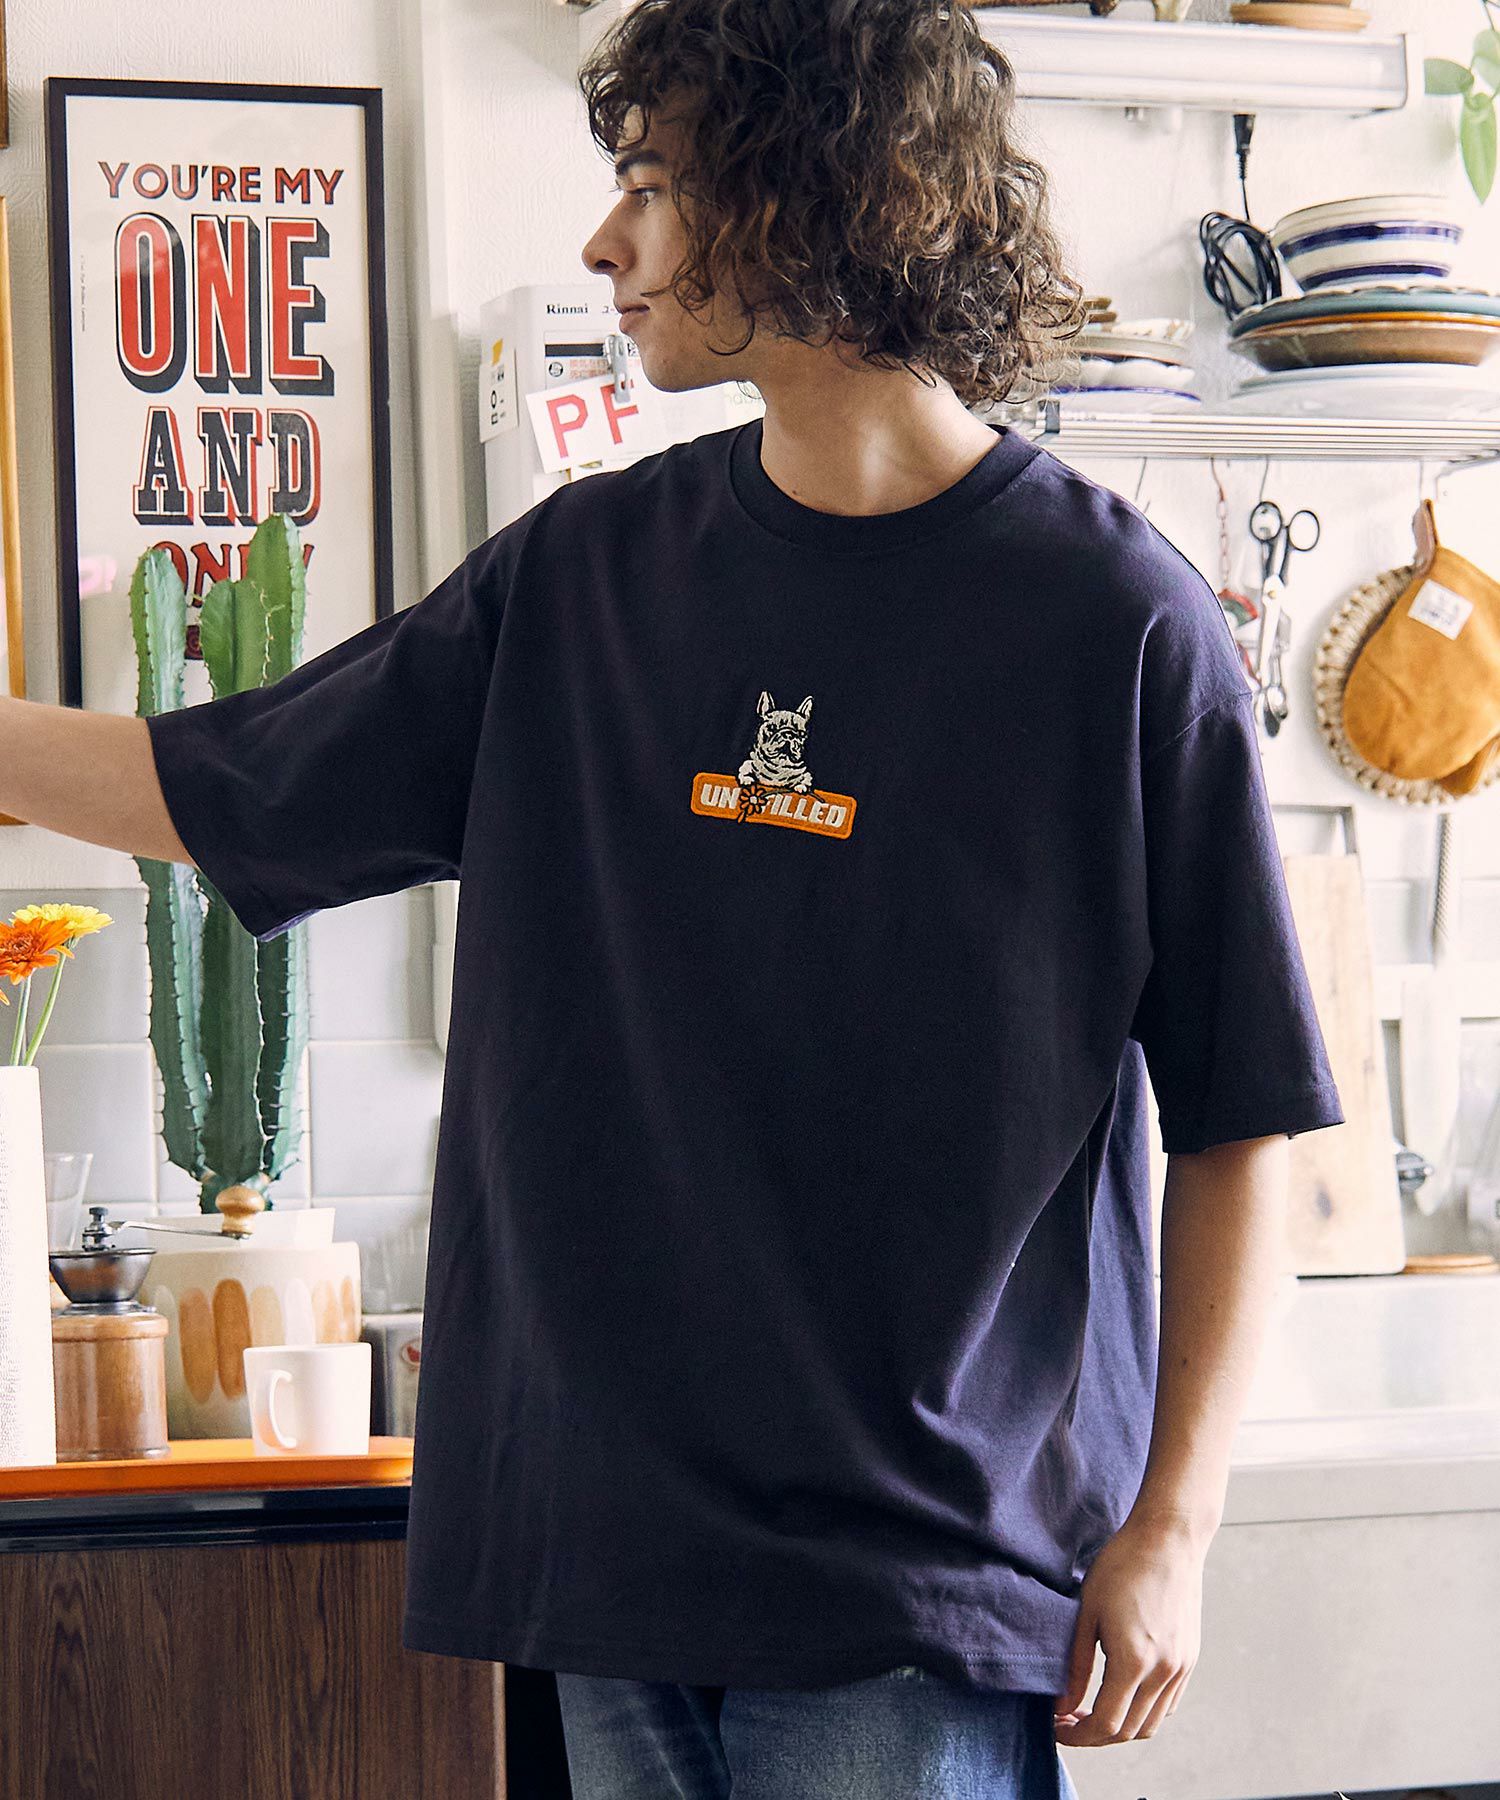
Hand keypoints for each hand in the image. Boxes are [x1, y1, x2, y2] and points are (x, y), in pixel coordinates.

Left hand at [1051, 1513, 1204, 1745]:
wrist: (1168, 1539)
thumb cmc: (1121, 1566)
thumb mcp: (1087, 1612)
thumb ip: (1076, 1665)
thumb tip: (1062, 1706)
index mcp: (1134, 1661)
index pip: (1106, 1724)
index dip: (1078, 1734)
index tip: (1057, 1727)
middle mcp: (1163, 1672)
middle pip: (1129, 1731)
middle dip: (1095, 1735)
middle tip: (1068, 1720)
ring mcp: (1181, 1667)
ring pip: (1151, 1723)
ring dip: (1121, 1728)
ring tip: (1092, 1710)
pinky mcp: (1189, 1658)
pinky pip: (1167, 1704)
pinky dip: (1143, 1712)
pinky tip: (1121, 1693)